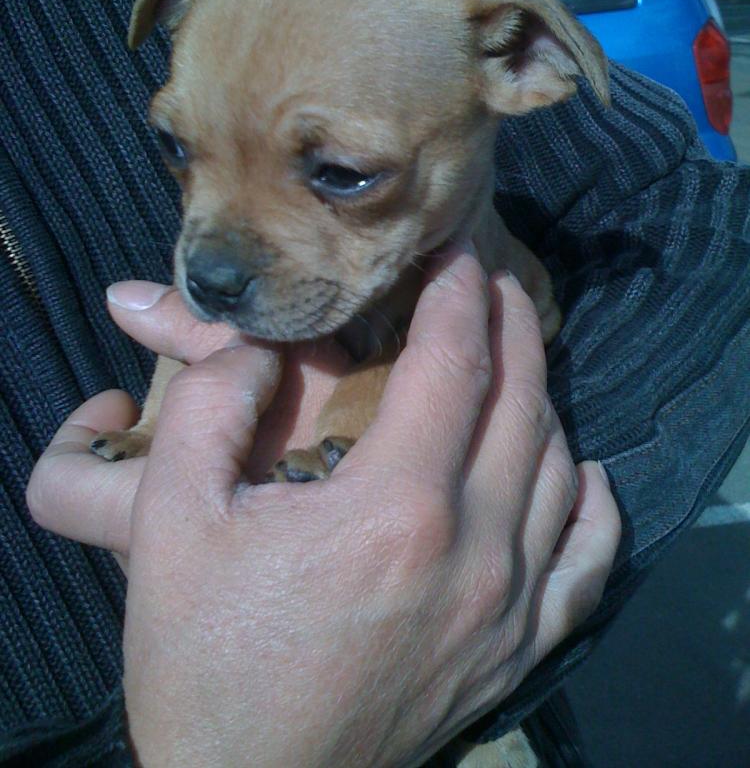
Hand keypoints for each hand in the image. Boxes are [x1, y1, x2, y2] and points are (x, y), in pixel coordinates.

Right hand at [27, 247, 619, 766]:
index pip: (453, 361)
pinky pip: (585, 564)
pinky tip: (581, 471)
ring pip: (561, 468)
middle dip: (508, 321)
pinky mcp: (516, 654)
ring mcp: (508, 606)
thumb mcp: (172, 521)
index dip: (458, 292)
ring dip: (542, 397)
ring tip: (514, 356)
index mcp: (395, 505)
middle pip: (520, 400)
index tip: (457, 247)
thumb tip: (258, 344)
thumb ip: (211, 408)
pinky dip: (593, 504)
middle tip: (490, 276)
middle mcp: (474, 547)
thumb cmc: (205, 658)